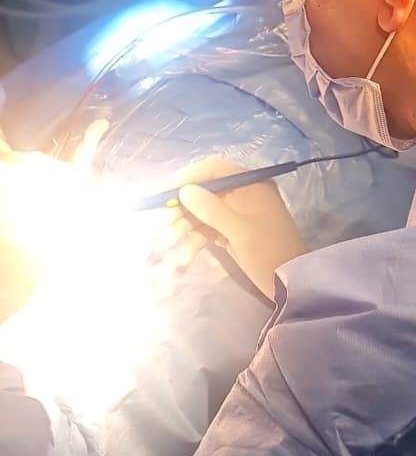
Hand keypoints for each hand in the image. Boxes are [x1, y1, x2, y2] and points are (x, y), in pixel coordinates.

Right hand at [164, 157, 306, 298]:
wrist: (292, 285)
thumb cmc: (270, 253)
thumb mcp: (240, 232)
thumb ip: (212, 210)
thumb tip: (184, 190)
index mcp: (250, 185)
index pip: (213, 169)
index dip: (186, 178)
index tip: (164, 193)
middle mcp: (241, 195)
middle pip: (203, 193)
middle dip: (180, 211)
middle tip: (162, 226)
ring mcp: (235, 215)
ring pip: (201, 215)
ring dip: (183, 230)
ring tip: (165, 246)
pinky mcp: (231, 233)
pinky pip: (206, 231)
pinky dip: (193, 243)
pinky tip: (182, 259)